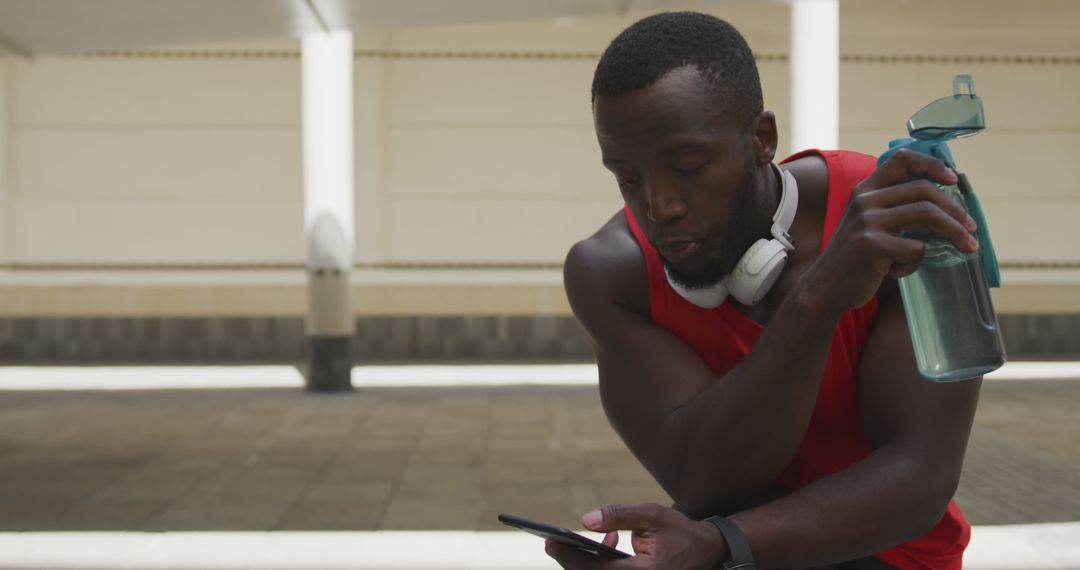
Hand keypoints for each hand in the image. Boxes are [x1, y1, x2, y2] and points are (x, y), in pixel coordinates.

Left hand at [544, 503, 726, 569]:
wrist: (708, 550)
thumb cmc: (680, 531)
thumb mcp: (651, 515)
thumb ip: (618, 516)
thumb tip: (585, 519)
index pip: (597, 569)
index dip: (570, 556)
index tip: (550, 542)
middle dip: (570, 560)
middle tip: (550, 542)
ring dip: (585, 562)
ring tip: (578, 539)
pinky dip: (601, 563)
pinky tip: (608, 543)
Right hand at [800, 149, 978, 313]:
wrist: (825, 288)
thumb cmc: (855, 259)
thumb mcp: (868, 224)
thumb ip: (893, 210)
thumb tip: (945, 208)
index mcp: (865, 190)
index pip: (901, 159)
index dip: (931, 164)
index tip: (952, 179)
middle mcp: (865, 200)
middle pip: (924, 190)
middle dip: (956, 209)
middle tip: (971, 227)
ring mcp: (868, 221)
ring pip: (927, 215)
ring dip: (955, 232)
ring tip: (968, 247)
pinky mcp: (873, 244)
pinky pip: (915, 249)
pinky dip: (915, 263)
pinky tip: (899, 272)